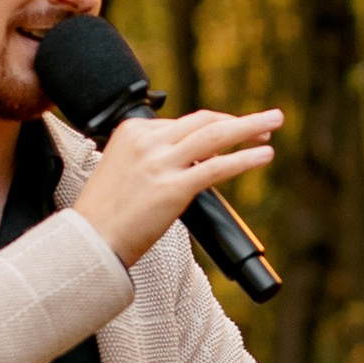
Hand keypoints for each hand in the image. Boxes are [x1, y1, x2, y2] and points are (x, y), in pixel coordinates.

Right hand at [76, 106, 280, 269]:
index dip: (216, 125)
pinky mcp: (172, 188)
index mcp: (132, 131)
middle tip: (269, 120)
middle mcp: (147, 141)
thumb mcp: (122, 169)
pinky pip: (217, 167)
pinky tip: (264, 155)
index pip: (183, 122)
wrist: (89, 241)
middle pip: (203, 121)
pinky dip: (244, 159)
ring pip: (215, 136)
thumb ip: (153, 157)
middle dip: (239, 121)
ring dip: (249, 127)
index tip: (236, 130)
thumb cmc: (105, 214)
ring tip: (274, 123)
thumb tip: (193, 159)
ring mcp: (160, 163)